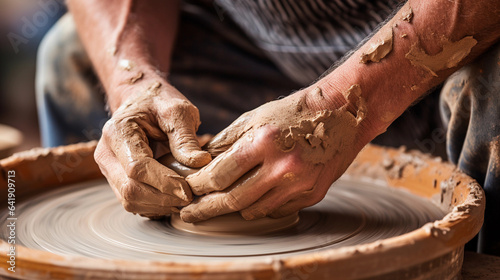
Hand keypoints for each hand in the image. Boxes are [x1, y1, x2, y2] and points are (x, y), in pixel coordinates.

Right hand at [95, 81, 210, 218]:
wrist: (141, 101)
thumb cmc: (160, 102)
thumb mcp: (178, 110)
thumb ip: (186, 137)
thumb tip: (200, 163)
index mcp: (117, 131)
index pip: (137, 168)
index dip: (164, 183)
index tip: (188, 190)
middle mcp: (106, 154)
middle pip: (130, 190)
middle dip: (163, 198)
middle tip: (191, 197)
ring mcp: (108, 170)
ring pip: (130, 201)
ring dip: (160, 205)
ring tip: (185, 197)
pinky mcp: (117, 181)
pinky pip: (133, 203)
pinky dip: (155, 205)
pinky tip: (173, 197)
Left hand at [180, 86, 370, 221]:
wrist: (341, 114)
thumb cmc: (292, 113)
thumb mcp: (254, 118)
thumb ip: (225, 142)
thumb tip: (199, 165)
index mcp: (264, 142)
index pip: (219, 175)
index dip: (197, 186)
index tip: (186, 190)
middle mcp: (283, 167)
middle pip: (233, 200)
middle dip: (205, 209)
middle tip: (189, 214)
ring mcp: (300, 184)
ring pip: (254, 210)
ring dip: (233, 209)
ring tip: (218, 206)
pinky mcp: (313, 194)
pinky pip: (276, 210)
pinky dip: (260, 207)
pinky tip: (253, 199)